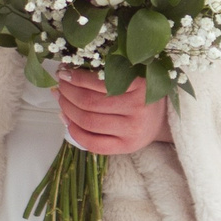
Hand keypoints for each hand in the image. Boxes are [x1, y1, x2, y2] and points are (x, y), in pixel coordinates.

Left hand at [53, 68, 169, 154]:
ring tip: (61, 100)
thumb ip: (108, 73)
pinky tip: (67, 121)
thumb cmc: (140, 93)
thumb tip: (67, 73)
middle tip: (60, 86)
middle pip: (89, 103)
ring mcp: (132, 131)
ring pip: (88, 122)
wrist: (160, 119)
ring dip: (67, 110)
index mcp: (140, 86)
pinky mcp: (126, 147)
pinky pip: (93, 143)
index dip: (75, 78)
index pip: (98, 82)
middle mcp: (137, 109)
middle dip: (67, 93)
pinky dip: (75, 132)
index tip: (64, 72)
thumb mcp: (132, 77)